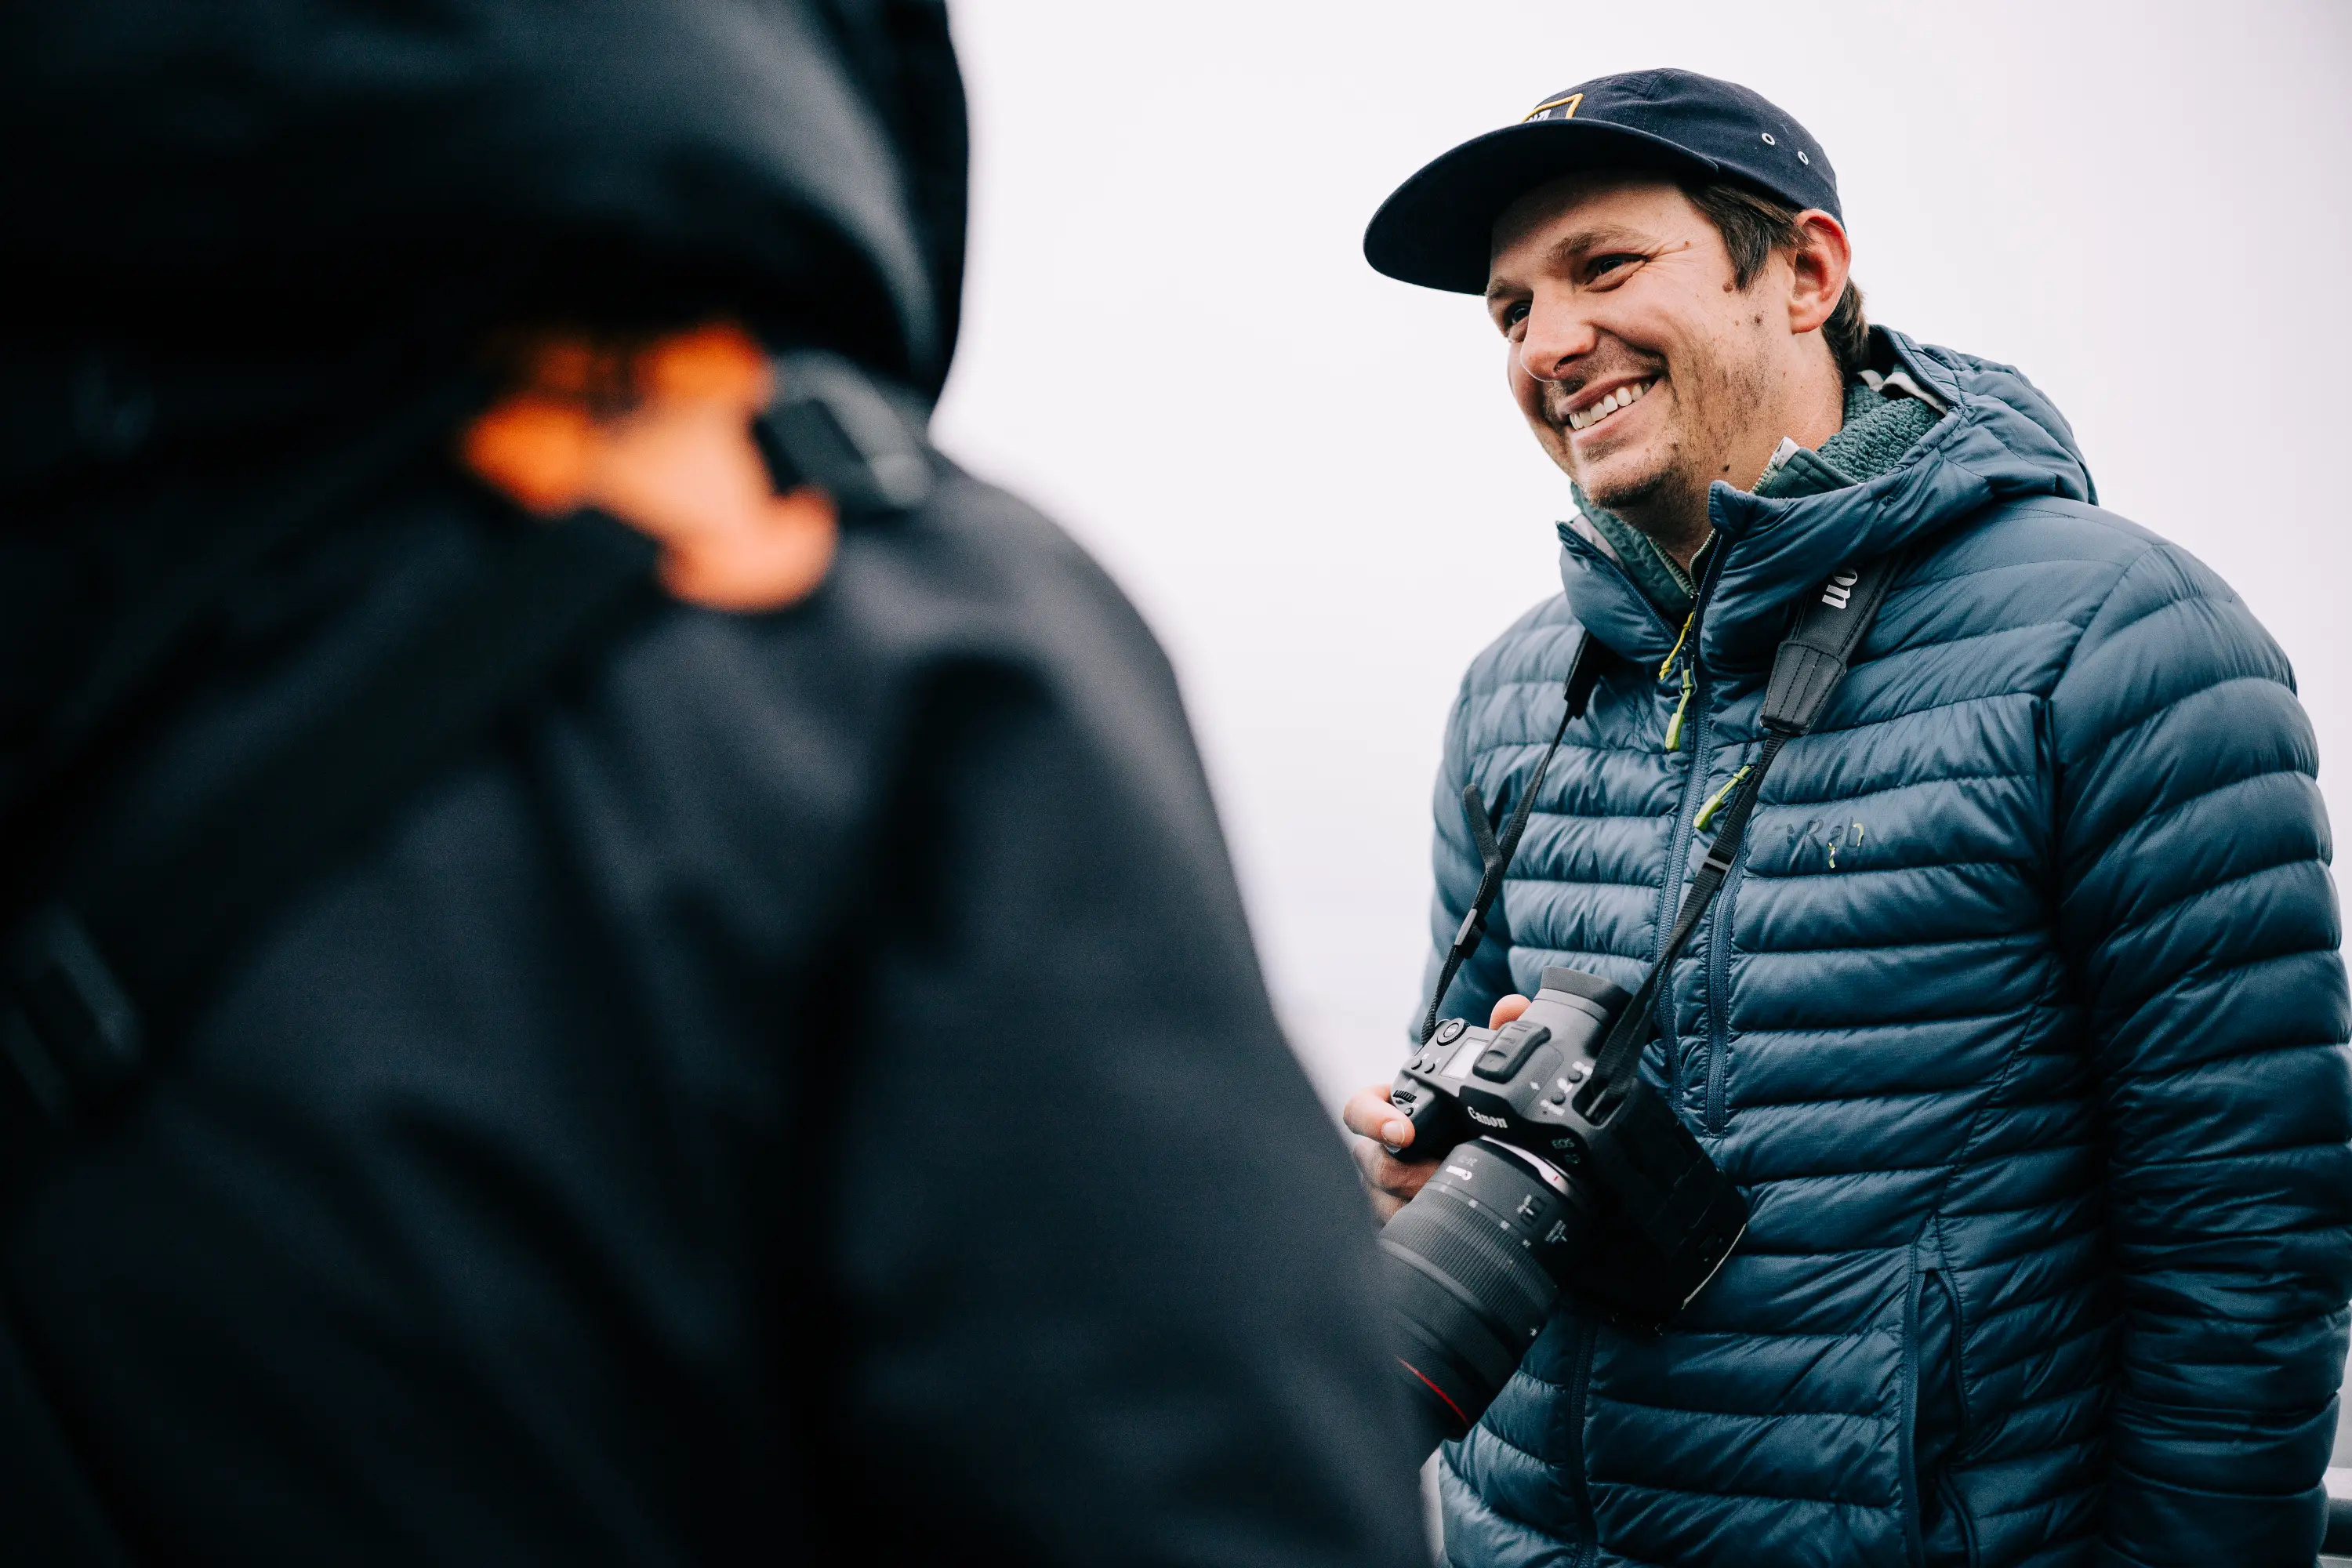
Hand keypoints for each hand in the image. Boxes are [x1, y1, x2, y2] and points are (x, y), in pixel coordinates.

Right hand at [1345, 994, 1533, 1221]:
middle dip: (1412, 1175)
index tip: (1403, 1133)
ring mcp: (1383, 1186)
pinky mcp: (1395, 1217)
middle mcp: (1379, 1147)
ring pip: (1382, 1200)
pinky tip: (1443, 1227)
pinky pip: (1394, 1228)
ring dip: (1417, 1203)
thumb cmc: (1468, 1115)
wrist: (1477, 1160)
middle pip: (1374, 1163)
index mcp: (1391, 1108)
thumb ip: (1499, 1037)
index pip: (1358, 1108)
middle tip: (1448, 1177)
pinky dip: (1417, 1228)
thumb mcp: (1485, 1077)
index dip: (1373, 1118)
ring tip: (1453, 1202)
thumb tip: (1514, 1006)